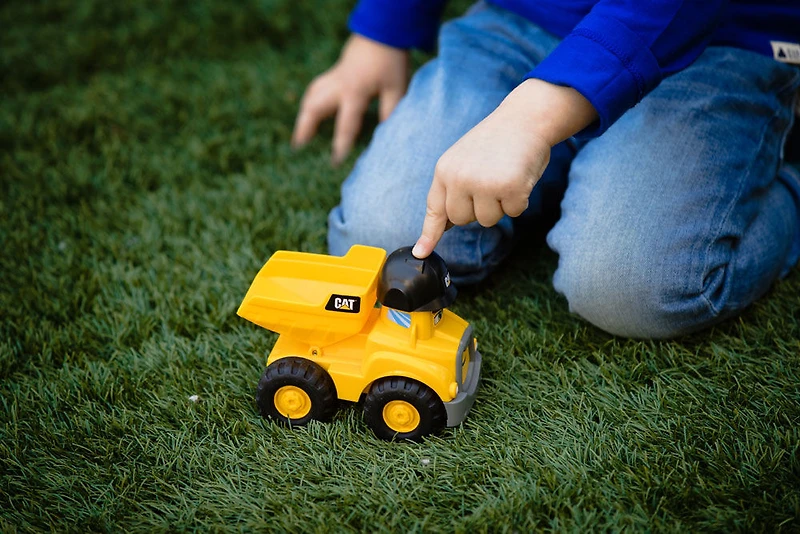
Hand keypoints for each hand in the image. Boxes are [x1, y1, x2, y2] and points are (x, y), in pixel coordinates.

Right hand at [292, 34, 409, 164]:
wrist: (382, 34)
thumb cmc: (390, 63)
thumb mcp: (396, 89)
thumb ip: (390, 112)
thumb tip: (384, 138)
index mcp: (356, 91)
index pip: (346, 123)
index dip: (341, 143)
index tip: (335, 161)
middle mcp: (338, 86)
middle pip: (315, 108)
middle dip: (306, 128)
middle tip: (298, 148)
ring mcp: (332, 79)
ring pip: (310, 98)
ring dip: (303, 118)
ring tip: (298, 139)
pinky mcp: (331, 75)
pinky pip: (314, 91)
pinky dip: (308, 106)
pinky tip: (307, 118)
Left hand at [412, 78, 597, 257]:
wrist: (525, 118)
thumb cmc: (497, 141)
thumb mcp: (464, 160)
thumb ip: (454, 188)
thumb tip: (446, 225)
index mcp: (444, 170)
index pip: (435, 209)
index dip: (429, 234)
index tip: (421, 252)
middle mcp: (459, 178)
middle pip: (462, 220)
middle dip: (478, 208)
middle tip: (490, 181)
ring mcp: (483, 183)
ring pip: (487, 220)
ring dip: (500, 205)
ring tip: (505, 175)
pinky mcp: (508, 188)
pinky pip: (513, 212)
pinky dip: (520, 199)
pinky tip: (520, 176)